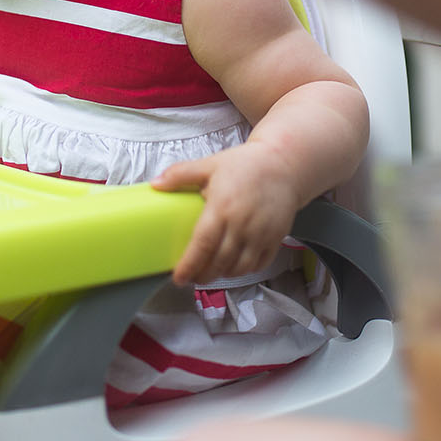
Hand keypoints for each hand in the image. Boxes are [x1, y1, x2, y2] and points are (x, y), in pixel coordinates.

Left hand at [152, 144, 298, 285]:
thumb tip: (155, 184)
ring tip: (212, 271)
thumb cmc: (246, 164)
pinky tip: (234, 266)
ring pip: (239, 268)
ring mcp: (261, 234)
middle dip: (203, 275)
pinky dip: (245, 270)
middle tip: (192, 276)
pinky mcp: (276, 238)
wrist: (284, 164)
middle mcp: (242, 225)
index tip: (179, 276)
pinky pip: (259, 264)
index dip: (189, 266)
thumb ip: (180, 174)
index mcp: (222, 208)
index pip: (202, 246)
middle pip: (219, 263)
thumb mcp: (210, 165)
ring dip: (223, 274)